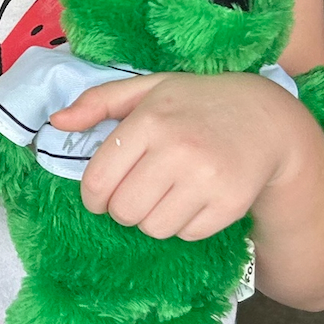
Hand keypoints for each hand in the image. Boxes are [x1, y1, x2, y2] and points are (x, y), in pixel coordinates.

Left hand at [49, 73, 307, 240]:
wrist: (267, 119)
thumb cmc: (197, 104)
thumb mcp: (149, 89)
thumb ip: (98, 102)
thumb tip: (56, 123)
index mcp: (150, 120)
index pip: (98, 182)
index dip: (94, 197)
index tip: (103, 194)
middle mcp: (178, 149)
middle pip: (124, 212)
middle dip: (125, 208)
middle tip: (141, 191)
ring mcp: (206, 179)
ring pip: (154, 228)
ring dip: (154, 218)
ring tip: (170, 193)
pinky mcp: (230, 204)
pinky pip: (187, 235)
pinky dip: (186, 224)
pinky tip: (196, 198)